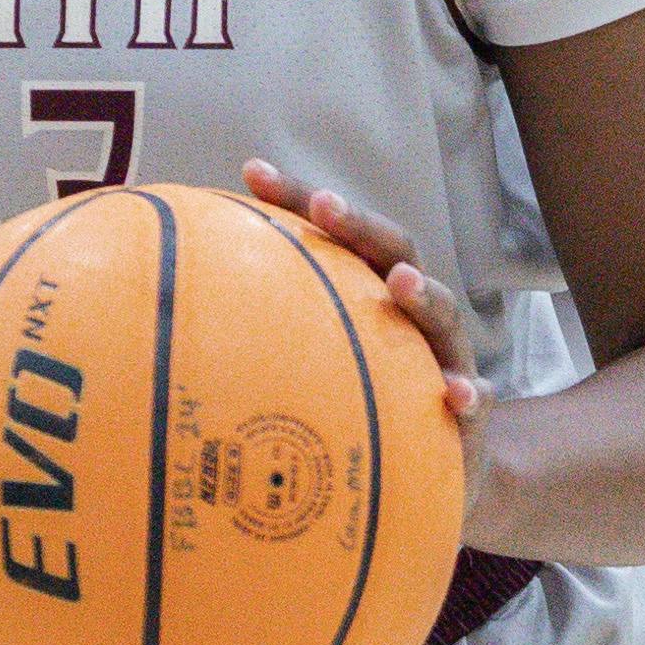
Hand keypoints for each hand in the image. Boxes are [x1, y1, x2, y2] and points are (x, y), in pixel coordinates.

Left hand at [241, 160, 498, 517]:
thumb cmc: (354, 411)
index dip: (295, 198)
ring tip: (401, 283)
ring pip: (443, 316)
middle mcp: (411, 314)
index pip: (335, 234)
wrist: (432, 472)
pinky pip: (475, 400)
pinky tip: (456, 394)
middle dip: (360, 226)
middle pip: (394, 251)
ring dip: (423, 294)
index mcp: (369, 293)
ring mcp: (446, 356)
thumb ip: (262, 338)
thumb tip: (169, 310)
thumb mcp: (310, 371)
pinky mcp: (469, 411)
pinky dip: (467, 392)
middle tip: (326, 206)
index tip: (252, 172)